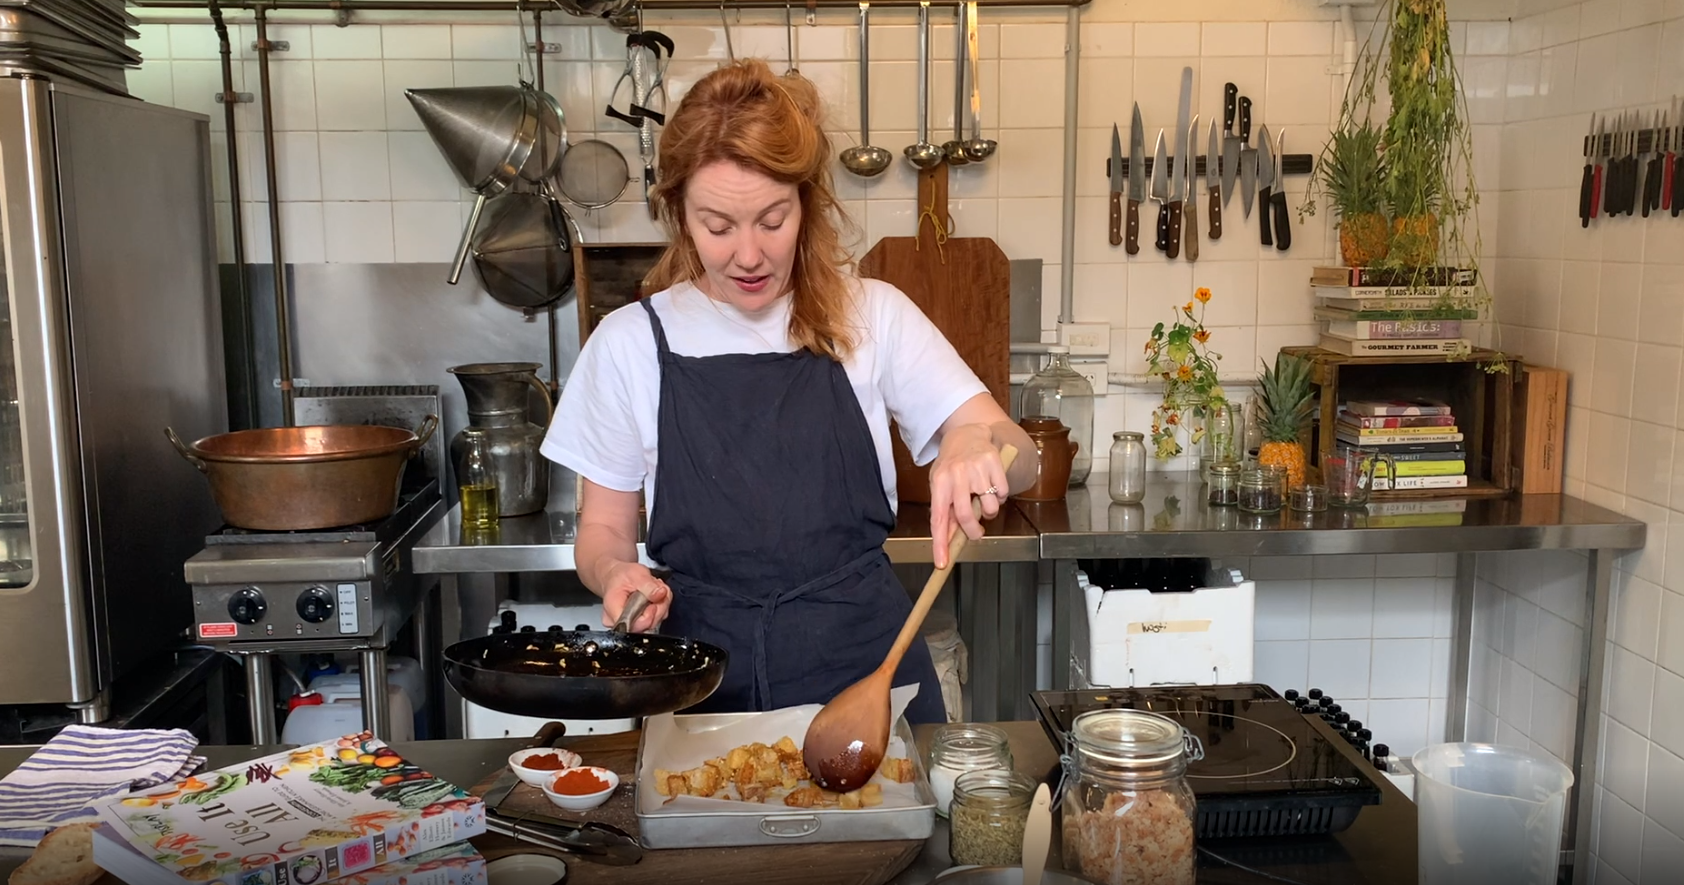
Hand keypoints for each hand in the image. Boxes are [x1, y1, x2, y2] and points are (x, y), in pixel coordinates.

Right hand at [600, 561, 671, 632]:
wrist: (616, 576)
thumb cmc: (621, 576)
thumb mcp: (636, 574)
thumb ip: (648, 586)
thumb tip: (659, 594)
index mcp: (613, 610)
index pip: (634, 626)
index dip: (649, 615)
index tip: (653, 602)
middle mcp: (618, 622)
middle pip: (646, 626)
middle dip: (658, 608)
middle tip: (656, 592)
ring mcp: (628, 625)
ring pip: (653, 624)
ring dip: (660, 607)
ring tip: (654, 591)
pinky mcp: (637, 625)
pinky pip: (654, 622)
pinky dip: (659, 608)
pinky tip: (654, 597)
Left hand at [928, 425, 1008, 568]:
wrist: (966, 434)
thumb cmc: (952, 465)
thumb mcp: (942, 486)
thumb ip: (945, 512)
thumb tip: (948, 541)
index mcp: (939, 483)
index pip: (938, 519)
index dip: (940, 544)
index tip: (942, 562)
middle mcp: (957, 475)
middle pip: (966, 516)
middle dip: (973, 532)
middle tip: (976, 533)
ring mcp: (976, 469)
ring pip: (989, 508)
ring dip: (989, 512)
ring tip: (983, 499)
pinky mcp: (994, 463)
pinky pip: (1002, 494)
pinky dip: (999, 496)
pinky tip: (991, 485)